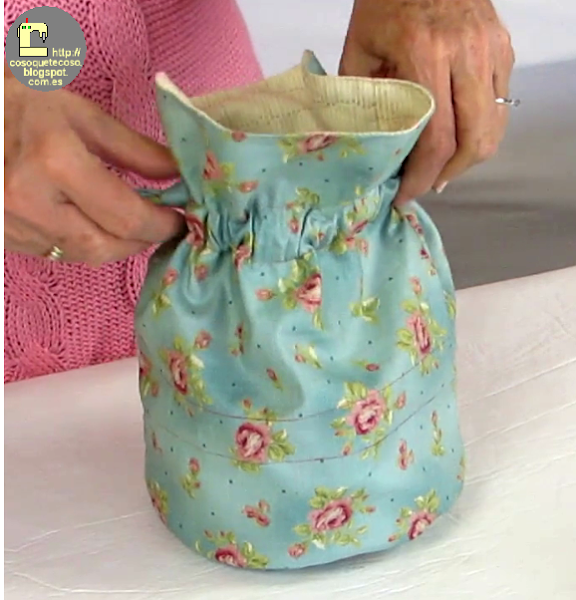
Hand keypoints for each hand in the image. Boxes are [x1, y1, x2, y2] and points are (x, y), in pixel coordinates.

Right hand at [4, 69, 182, 265]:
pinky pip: (58, 252)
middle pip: (107, 246)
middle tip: (162, 224)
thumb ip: (134, 149)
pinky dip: (84, 242)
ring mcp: (11, 225)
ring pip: (83, 255)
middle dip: (143, 240)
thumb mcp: (78, 113)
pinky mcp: (3, 238)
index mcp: (54, 162)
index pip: (127, 216)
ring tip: (132, 224)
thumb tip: (178, 173)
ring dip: (116, 244)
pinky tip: (91, 222)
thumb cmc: (13, 101)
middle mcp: (30, 202)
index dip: (162, 224)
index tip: (180, 219)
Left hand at [339, 0, 514, 201]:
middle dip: (450, 174)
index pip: (436, 137)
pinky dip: (481, 129)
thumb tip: (338, 146)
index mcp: (424, 55)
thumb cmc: (385, 2)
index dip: (422, 175)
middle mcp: (465, 54)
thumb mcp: (359, 49)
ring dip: (469, 157)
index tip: (406, 193)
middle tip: (427, 184)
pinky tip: (459, 135)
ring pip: (494, 126)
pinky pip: (500, 104)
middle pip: (473, 139)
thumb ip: (352, 99)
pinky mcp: (503, 48)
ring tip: (443, 168)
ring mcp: (490, 50)